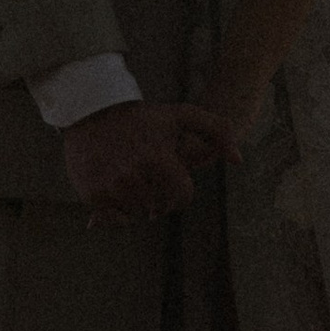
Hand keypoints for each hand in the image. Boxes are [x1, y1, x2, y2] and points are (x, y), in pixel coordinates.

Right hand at [63, 100, 225, 224]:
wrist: (91, 113)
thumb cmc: (143, 116)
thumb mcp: (182, 115)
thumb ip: (218, 131)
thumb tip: (238, 161)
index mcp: (159, 160)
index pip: (181, 197)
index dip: (179, 192)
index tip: (170, 181)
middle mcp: (134, 176)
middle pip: (158, 209)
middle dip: (157, 197)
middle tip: (147, 178)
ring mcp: (111, 186)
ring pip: (136, 214)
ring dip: (137, 203)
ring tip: (131, 179)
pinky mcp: (92, 194)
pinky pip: (113, 217)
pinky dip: (115, 209)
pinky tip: (114, 187)